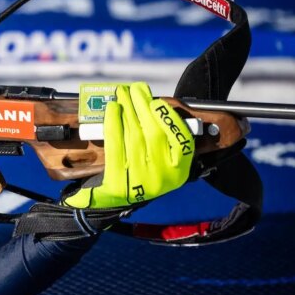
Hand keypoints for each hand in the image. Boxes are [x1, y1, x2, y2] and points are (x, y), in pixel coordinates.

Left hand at [64, 82, 194, 208]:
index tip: (157, 103)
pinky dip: (114, 124)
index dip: (170, 120)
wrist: (111, 205)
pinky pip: (116, 146)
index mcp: (179, 172)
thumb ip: (163, 139)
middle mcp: (163, 177)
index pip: (183, 143)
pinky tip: (112, 109)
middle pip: (155, 135)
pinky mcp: (119, 182)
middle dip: (144, 107)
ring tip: (123, 94)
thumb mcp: (158, 162)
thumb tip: (152, 104)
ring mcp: (140, 180)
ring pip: (135, 136)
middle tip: (135, 89)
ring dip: (128, 110)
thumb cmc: (137, 175)